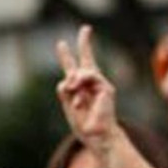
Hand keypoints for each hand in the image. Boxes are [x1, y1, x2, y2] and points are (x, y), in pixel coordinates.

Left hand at [56, 25, 119, 161]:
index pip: (73, 69)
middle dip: (85, 43)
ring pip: (83, 71)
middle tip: (86, 29)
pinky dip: (82, 86)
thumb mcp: (69, 107)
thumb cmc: (84, 125)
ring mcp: (100, 85)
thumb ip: (65, 92)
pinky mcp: (106, 88)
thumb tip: (67, 79)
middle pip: (87, 60)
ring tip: (73, 88)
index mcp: (79, 89)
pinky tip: (79, 97)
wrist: (98, 137)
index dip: (67, 55)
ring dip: (75, 79)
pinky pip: (90, 79)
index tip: (61, 43)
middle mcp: (91, 84)